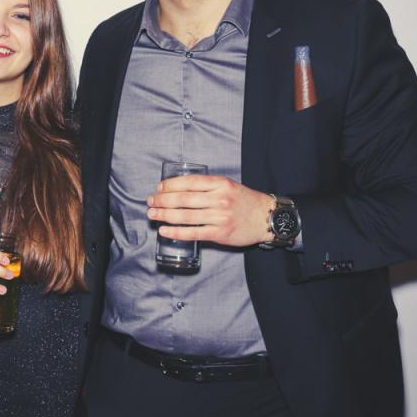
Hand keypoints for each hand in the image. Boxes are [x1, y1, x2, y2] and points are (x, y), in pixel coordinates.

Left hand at [147, 175, 272, 246]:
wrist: (267, 218)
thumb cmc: (244, 201)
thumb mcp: (227, 185)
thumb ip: (207, 186)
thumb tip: (177, 189)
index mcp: (220, 184)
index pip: (189, 182)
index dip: (170, 185)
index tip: (158, 188)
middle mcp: (219, 199)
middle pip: (183, 199)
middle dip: (162, 200)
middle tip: (150, 201)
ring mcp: (219, 217)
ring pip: (185, 216)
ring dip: (164, 215)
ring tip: (152, 214)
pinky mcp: (220, 233)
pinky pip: (193, 233)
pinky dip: (176, 232)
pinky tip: (164, 231)